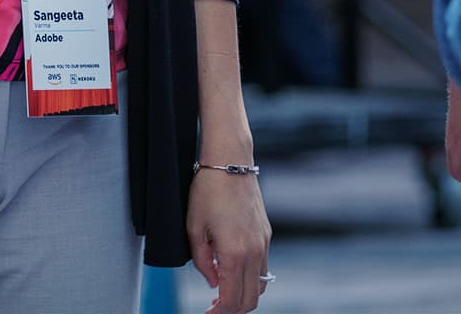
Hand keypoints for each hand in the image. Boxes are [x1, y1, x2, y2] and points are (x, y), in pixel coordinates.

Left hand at [188, 167, 272, 313]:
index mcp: (234, 253)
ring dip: (243, 296)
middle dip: (232, 310)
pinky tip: (231, 271)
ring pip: (261, 285)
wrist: (231, 162)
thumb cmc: (208, 192)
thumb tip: (213, 282)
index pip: (230, 300)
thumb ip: (202, 262)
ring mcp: (263, 243)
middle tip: (213, 309)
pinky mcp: (266, 234)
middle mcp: (254, 251)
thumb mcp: (194, 229)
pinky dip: (250, 278)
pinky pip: (263, 267)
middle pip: (250, 299)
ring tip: (222, 294)